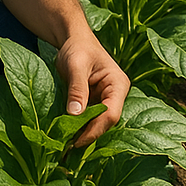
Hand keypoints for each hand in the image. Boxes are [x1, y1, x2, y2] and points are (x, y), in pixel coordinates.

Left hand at [54, 31, 129, 146]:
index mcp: (118, 85)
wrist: (72, 38)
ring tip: (66, 144)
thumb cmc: (77, 47)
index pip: (111, 113)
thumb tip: (75, 114)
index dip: (95, 129)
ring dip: (83, 132)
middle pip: (105, 121)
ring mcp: (106, 99)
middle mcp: (115, 95)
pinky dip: (79, 125)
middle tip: (69, 147)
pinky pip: (89, 117)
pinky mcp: (95, 102)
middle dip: (89, 134)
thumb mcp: (75, 65)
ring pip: (97, 122)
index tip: (77, 140)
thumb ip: (77, 89)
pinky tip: (68, 134)